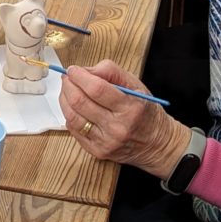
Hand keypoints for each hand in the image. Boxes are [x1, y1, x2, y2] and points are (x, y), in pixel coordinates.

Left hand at [59, 59, 189, 175]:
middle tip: (67, 78)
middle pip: (80, 102)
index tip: (73, 69)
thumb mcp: (136, 85)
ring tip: (68, 90)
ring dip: (64, 99)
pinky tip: (74, 107)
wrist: (156, 144)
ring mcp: (106, 141)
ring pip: (73, 117)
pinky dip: (69, 115)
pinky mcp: (97, 151)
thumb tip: (85, 70)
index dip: (80, 76)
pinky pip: (74, 130)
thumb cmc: (145, 111)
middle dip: (68, 85)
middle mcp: (117, 127)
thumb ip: (111, 72)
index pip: (96, 89)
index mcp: (130, 107)